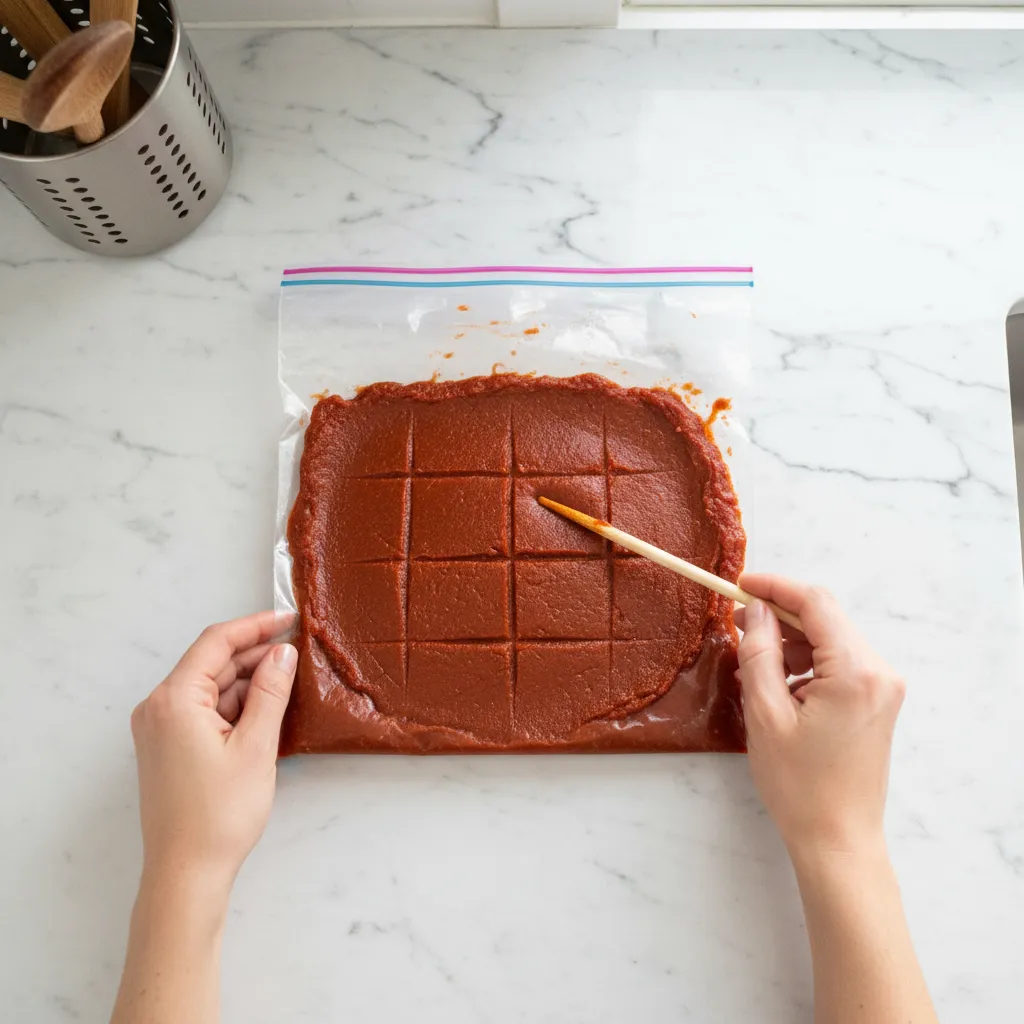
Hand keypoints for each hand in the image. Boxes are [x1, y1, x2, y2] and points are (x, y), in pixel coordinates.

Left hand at [130, 611, 296, 890]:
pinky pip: (204, 710)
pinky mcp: (168, 747)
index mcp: (173, 700)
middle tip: (298, 649)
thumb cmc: (219, 815)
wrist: (186, 874)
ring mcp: (160, 728)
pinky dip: (235, 704)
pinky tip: (266, 708)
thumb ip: (270, 692)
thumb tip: (282, 652)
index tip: (290, 618)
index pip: (216, 642)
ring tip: (289, 678)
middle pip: (211, 662)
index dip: (256, 625)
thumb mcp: (256, 746)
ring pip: (211, 687)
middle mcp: (158, 707)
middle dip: (255, 653)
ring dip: (248, 680)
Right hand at [734, 576, 904, 861]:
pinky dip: (806, 665)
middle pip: (825, 619)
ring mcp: (883, 688)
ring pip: (830, 640)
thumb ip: (760, 653)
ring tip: (754, 668)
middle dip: (779, 617)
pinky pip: (838, 664)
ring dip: (791, 643)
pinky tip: (779, 687)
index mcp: (856, 672)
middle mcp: (879, 672)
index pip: (816, 604)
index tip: (740, 587)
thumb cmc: (800, 786)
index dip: (775, 588)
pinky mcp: (877, 702)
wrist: (838, 841)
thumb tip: (756, 612)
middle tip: (738, 627)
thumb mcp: (766, 714)